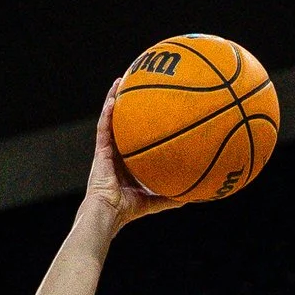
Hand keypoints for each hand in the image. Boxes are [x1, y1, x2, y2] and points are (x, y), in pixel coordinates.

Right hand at [86, 83, 163, 228]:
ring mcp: (107, 150)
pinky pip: (104, 127)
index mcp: (126, 162)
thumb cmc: (126, 211)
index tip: (150, 109)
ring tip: (121, 80)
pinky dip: (108, 112)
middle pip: (122, 123)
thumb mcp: (154, 201)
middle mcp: (116, 153)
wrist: (107, 213)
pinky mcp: (100, 151)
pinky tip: (114, 98)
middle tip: (136, 85)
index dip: (140, 124)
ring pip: (110, 119)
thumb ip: (170, 197)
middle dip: (128, 104)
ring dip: (114, 99)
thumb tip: (194, 195)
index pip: (134, 138)